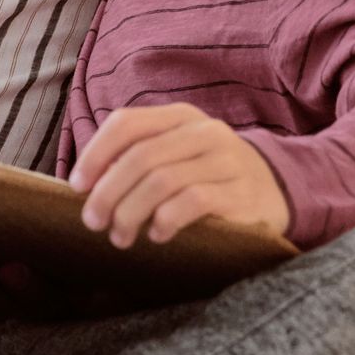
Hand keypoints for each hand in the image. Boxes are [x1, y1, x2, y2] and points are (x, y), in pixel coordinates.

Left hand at [68, 104, 290, 249]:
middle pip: (140, 157)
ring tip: (120, 237)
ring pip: (162, 180)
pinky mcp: (241, 194)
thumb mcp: (178, 156)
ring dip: (131, 212)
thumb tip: (84, 186)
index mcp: (181, 117)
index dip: (95, 154)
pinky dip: (166, 220)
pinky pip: (193, 202)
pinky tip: (157, 236)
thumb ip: (138, 160)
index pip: (127, 123)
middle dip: (107, 192)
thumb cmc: (210, 177)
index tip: (76, 186)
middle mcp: (204, 132)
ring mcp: (226, 161)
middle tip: (92, 222)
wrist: (278, 191)